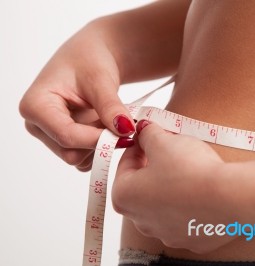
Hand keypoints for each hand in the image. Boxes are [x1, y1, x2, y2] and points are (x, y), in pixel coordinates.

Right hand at [19, 20, 134, 170]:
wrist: (91, 58)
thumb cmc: (89, 60)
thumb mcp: (101, 79)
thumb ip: (110, 106)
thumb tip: (125, 131)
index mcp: (35, 106)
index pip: (66, 136)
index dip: (97, 138)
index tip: (125, 133)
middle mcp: (36, 125)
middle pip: (70, 152)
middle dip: (99, 141)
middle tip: (120, 122)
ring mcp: (49, 136)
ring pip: (78, 158)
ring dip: (100, 144)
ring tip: (109, 118)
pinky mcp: (62, 143)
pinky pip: (84, 159)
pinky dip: (100, 147)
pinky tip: (105, 126)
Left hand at [112, 121, 242, 252]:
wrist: (230, 196)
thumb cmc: (190, 169)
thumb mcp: (163, 141)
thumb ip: (147, 134)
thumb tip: (143, 130)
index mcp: (124, 197)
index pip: (124, 165)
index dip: (138, 146)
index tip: (150, 137)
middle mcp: (142, 222)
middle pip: (144, 186)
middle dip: (155, 167)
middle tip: (172, 150)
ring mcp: (168, 234)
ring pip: (165, 204)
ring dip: (172, 187)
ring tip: (191, 170)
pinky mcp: (193, 240)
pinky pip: (188, 218)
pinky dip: (192, 204)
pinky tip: (205, 190)